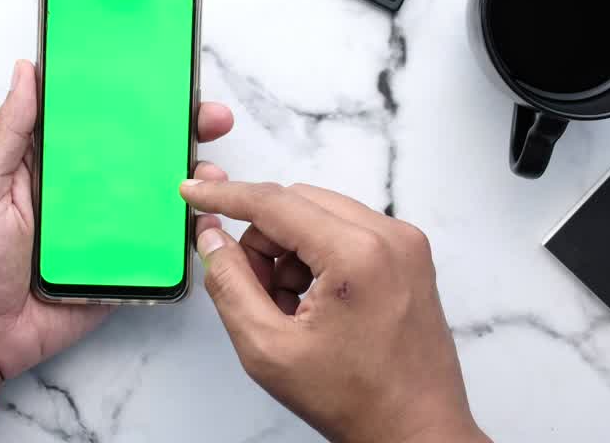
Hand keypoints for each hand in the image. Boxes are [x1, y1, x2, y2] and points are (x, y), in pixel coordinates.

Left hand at [0, 60, 235, 387]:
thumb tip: (26, 71)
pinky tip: (200, 217)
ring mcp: (106, 224)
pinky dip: (184, 230)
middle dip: (180, 129)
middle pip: (139, 150)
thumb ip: (6, 133)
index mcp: (50, 159)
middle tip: (209, 117)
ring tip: (210, 172)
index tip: (166, 73)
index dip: (132, 94)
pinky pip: (159, 244)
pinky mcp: (121, 263)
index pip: (97, 116)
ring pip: (157, 194)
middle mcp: (83, 186)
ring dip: (190, 178)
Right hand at [184, 182, 487, 442]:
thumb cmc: (357, 400)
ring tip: (289, 308)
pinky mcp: (408, 255)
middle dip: (262, 240)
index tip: (194, 191)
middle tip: (254, 292)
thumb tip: (211, 238)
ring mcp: (404, 243)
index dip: (224, 195)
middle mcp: (389, 237)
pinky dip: (317, 256)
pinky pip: (345, 230)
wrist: (415, 430)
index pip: (274, 202)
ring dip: (288, 250)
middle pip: (296, 203)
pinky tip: (313, 304)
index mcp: (357, 254)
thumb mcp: (268, 349)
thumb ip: (230, 284)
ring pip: (319, 215)